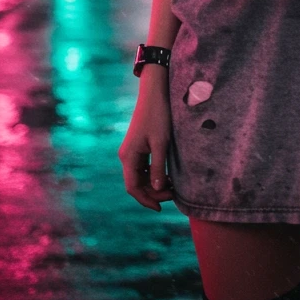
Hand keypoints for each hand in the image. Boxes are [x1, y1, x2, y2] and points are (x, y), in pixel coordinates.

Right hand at [118, 70, 175, 211]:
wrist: (155, 92)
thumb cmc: (159, 115)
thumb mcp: (161, 142)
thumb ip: (158, 166)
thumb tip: (157, 190)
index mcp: (129, 156)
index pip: (133, 187)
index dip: (146, 200)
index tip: (161, 208)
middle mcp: (127, 155)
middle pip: (136, 183)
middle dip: (153, 192)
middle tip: (173, 195)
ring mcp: (132, 150)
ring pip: (140, 176)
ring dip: (154, 184)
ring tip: (172, 186)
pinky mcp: (138, 145)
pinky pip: (143, 166)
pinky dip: (153, 174)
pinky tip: (167, 175)